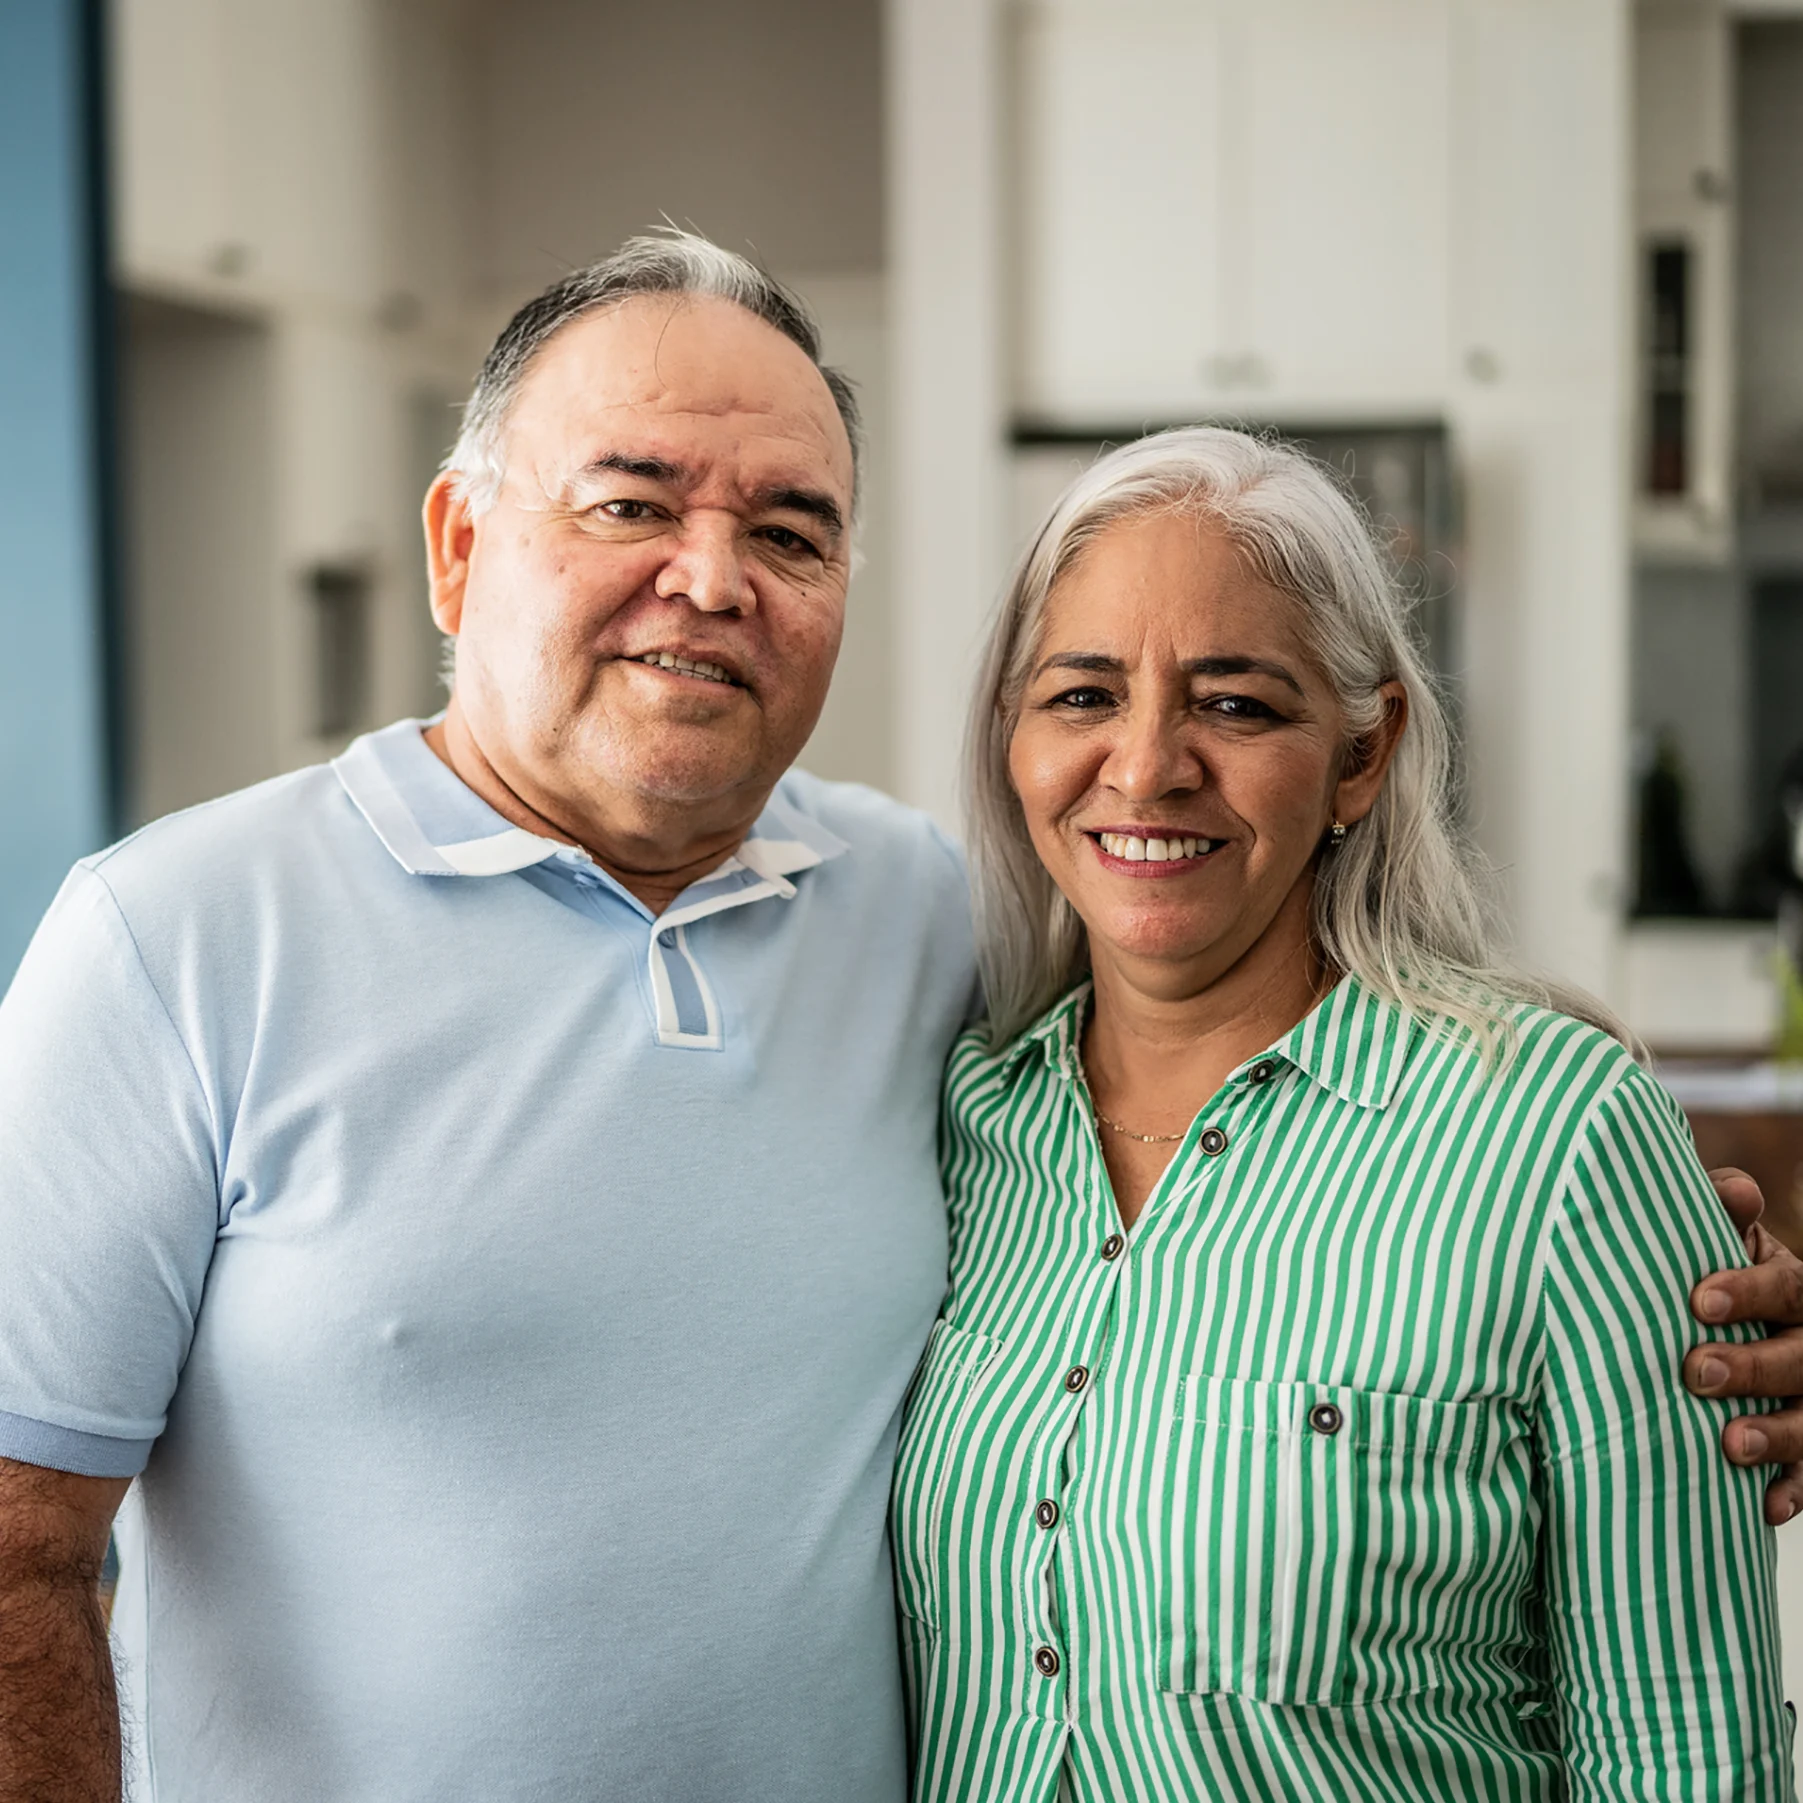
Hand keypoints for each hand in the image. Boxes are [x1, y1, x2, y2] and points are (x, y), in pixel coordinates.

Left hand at [1686, 1167, 1802, 1524]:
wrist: (1714, 1322)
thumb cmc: (1708, 1271)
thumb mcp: (1717, 1239)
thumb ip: (1720, 1214)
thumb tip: (1739, 1192)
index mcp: (1794, 1288)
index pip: (1789, 1287)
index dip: (1750, 1291)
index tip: (1699, 1300)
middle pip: (1801, 1357)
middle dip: (1752, 1367)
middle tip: (1695, 1372)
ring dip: (1776, 1435)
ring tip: (1729, 1444)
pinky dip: (1793, 1491)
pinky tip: (1764, 1505)